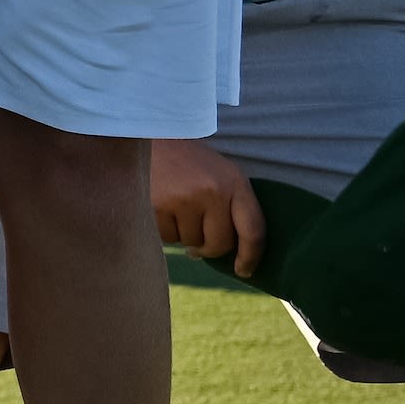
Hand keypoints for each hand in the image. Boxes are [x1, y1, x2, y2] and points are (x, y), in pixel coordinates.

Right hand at [149, 139, 265, 273]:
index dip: (251, 257)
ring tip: (175, 207)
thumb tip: (215, 252)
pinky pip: (167, 237)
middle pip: (219, 244)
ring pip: (190, 242)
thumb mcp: (220, 174)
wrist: (151, 132)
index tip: (243, 271)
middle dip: (209, 247)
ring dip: (184, 234)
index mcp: (235, 184)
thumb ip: (230, 207)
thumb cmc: (189, 160)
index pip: (253, 231)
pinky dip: (164, 229)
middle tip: (198, 238)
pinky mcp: (158, 206)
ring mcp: (184, 200)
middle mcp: (213, 192)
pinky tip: (160, 206)